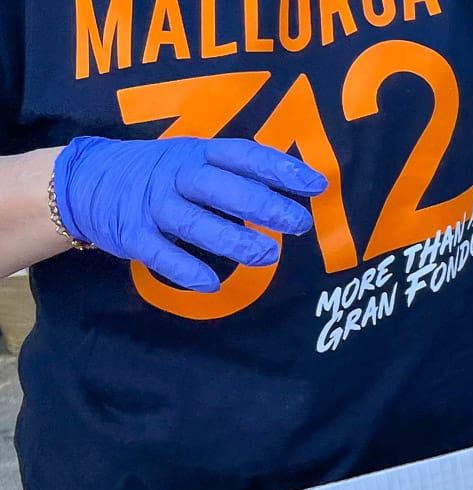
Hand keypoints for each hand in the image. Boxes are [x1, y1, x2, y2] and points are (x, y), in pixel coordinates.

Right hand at [53, 136, 326, 292]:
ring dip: (233, 240)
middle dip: (261, 204)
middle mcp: (175, 175)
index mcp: (197, 152)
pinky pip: (159, 254)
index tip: (317, 185)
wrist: (85, 180)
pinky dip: (185, 269)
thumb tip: (296, 189)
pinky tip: (212, 284)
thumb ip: (237, 172)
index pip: (242, 155)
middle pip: (219, 187)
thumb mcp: (196, 158)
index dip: (280, 168)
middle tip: (299, 223)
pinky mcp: (132, 233)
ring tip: (268, 256)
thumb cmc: (161, 173)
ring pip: (193, 222)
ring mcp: (152, 205)